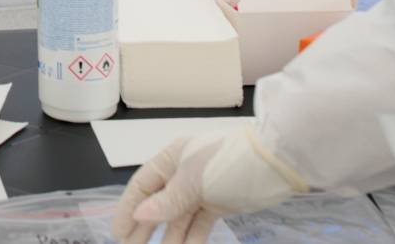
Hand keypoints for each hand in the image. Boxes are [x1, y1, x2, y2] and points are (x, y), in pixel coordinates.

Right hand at [112, 127, 303, 243]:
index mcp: (171, 158)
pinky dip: (191, 238)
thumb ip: (167, 202)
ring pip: (178, 218)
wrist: (276, 164)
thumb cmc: (229, 163)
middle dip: (144, 228)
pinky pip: (198, 224)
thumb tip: (140, 215)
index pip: (143, 186)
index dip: (129, 209)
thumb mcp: (194, 181)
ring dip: (168, 238)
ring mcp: (201, 190)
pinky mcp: (219, 204)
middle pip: (157, 204)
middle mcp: (182, 173)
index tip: (119, 234)